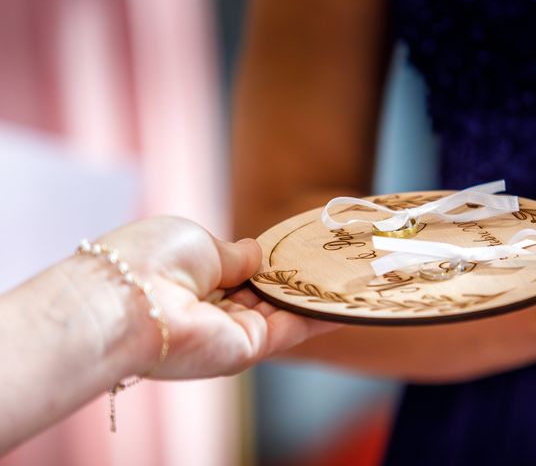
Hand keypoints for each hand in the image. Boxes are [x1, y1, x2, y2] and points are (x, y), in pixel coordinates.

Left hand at [93, 216, 338, 379]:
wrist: (130, 302)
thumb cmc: (154, 259)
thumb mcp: (199, 242)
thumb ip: (234, 253)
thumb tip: (257, 253)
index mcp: (191, 277)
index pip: (236, 271)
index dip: (265, 259)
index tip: (295, 245)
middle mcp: (210, 309)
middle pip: (261, 293)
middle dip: (293, 276)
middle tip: (331, 256)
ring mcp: (229, 331)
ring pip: (281, 311)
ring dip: (313, 292)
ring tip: (350, 270)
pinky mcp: (247, 349)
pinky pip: (291, 328)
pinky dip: (319, 314)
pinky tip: (346, 299)